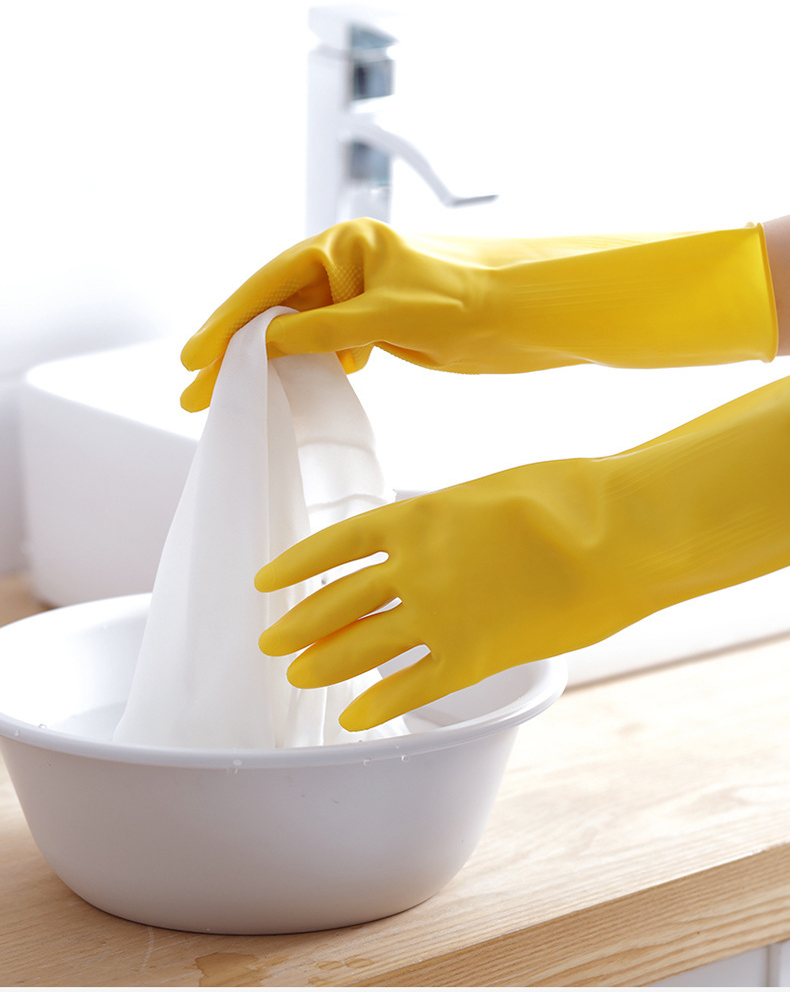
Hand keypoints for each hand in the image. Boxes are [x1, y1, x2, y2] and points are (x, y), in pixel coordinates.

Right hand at [181, 218, 776, 409]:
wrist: (530, 318)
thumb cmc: (472, 304)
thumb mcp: (392, 317)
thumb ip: (327, 331)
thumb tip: (267, 345)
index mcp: (347, 245)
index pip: (271, 284)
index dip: (228, 322)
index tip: (193, 360)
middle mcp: (348, 265)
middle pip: (274, 307)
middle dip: (235, 349)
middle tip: (194, 392)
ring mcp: (362, 297)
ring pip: (297, 331)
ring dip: (265, 363)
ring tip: (228, 399)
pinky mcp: (380, 326)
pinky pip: (326, 347)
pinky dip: (303, 369)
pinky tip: (288, 391)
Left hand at [255, 376, 789, 729]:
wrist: (613, 531)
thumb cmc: (565, 498)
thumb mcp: (490, 493)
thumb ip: (449, 521)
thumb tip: (432, 537)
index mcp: (417, 515)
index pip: (336, 545)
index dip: (296, 565)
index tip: (266, 581)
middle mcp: (416, 566)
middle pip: (339, 601)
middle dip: (300, 624)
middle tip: (270, 642)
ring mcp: (442, 612)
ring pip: (365, 647)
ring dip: (327, 665)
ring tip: (298, 678)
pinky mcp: (476, 654)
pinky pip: (413, 686)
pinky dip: (379, 704)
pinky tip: (354, 717)